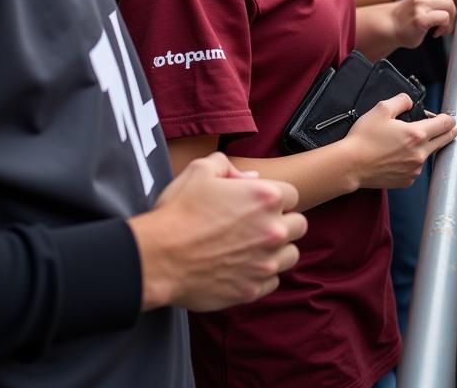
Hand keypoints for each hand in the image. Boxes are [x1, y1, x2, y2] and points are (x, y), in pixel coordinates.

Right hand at [131, 153, 306, 311]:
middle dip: (282, 222)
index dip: (276, 198)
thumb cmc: (179, 211)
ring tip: (254, 248)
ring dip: (277, 250)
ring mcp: (265, 263)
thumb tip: (251, 178)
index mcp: (266, 197)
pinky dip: (263, 275)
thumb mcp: (201, 169)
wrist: (157, 257)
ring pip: (291, 255)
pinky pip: (273, 281)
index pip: (293, 195)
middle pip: (299, 225)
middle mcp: (273, 230)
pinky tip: (243, 267)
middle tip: (258, 225)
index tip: (259, 204)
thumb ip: (230, 166)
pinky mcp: (252, 290)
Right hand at [346, 94, 456, 187]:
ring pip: (429, 154)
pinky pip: (417, 168)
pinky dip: (414, 161)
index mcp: (416, 134)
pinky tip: (400, 155)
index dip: (448, 118)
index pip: (445, 124)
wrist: (351, 165)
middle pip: (444, 140)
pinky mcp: (407, 181)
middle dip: (447, 131)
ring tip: (411, 140)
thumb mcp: (381, 109)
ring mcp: (414, 170)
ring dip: (427, 146)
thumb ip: (401, 100)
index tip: (448, 117)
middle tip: (447, 127)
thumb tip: (409, 101)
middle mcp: (419, 154)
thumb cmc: (363, 139)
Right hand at [393, 0, 456, 42]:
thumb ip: (438, 1)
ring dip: (450, 22)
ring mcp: (421, 7)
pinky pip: (442, 19)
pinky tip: (435, 32)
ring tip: (441, 29)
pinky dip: (444, 27)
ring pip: (449, 9)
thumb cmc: (407, 19)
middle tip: (452, 22)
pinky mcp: (420, 19)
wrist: (387, 26)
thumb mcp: (422, 4)